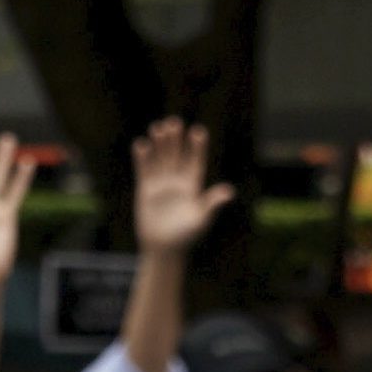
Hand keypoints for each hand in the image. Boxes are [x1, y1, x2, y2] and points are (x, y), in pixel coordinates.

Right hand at [126, 119, 233, 255]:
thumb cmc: (186, 237)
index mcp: (193, 186)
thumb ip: (212, 203)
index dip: (197, 147)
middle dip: (176, 139)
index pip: (196, 161)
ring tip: (158, 127)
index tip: (198, 132)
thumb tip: (229, 192)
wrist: (163, 248)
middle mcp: (177, 181)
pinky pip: (144, 169)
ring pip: (161, 158)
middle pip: (177, 155)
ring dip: (160, 144)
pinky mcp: (146, 189)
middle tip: (174, 123)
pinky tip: (141, 144)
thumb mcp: (201, 219)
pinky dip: (142, 157)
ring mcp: (161, 184)